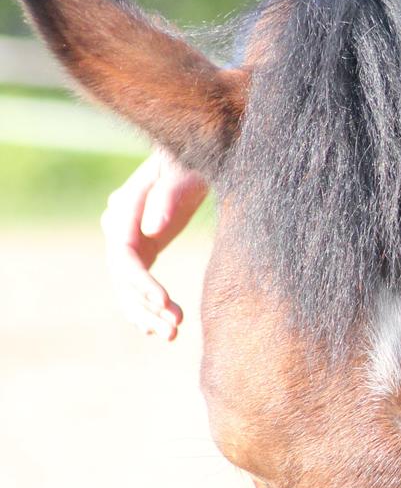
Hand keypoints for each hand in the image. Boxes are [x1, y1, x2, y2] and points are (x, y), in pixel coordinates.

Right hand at [100, 150, 208, 338]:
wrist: (194, 151)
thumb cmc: (190, 156)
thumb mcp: (185, 171)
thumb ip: (169, 195)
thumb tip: (152, 229)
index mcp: (125, 208)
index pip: (126, 257)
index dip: (142, 284)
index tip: (165, 304)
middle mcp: (119, 225)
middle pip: (124, 277)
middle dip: (146, 306)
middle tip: (174, 329)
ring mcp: (130, 238)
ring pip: (130, 285)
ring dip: (148, 313)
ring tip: (172, 336)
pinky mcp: (144, 246)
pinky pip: (141, 282)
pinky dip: (149, 306)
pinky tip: (163, 329)